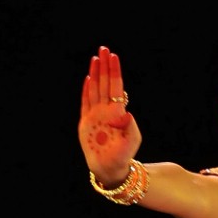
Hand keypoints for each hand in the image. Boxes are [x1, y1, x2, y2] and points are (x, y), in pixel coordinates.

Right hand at [78, 45, 141, 185]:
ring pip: (95, 89)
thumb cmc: (124, 155)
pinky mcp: (85, 123)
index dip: (114, 71)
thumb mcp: (132, 141)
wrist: (110, 168)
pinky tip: (88, 78)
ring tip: (96, 59)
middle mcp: (106, 110)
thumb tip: (125, 112)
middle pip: (105, 83)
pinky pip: (85, 103)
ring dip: (95, 74)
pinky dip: (86, 91)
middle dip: (105, 66)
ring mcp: (95, 115)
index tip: (114, 57)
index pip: (116, 87)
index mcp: (117, 112)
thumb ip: (130, 126)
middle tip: (104, 49)